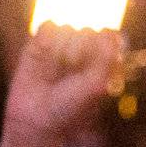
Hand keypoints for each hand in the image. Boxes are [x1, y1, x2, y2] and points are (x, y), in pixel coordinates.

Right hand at [2, 22, 124, 146]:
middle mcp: (85, 47)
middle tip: (70, 77)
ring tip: (55, 73)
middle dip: (79, 53)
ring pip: (68, 28)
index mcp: (104, 57)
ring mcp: (63, 42)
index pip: (110, 36)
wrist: (35, 120)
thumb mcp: (96, 86)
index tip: (92, 71)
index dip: (101, 49)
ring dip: (61, 51)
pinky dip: (46, 42)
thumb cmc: (70, 107)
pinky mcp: (42, 41)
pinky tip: (43, 59)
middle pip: (88, 30)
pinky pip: (49, 25)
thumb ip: (107, 57)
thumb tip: (108, 31)